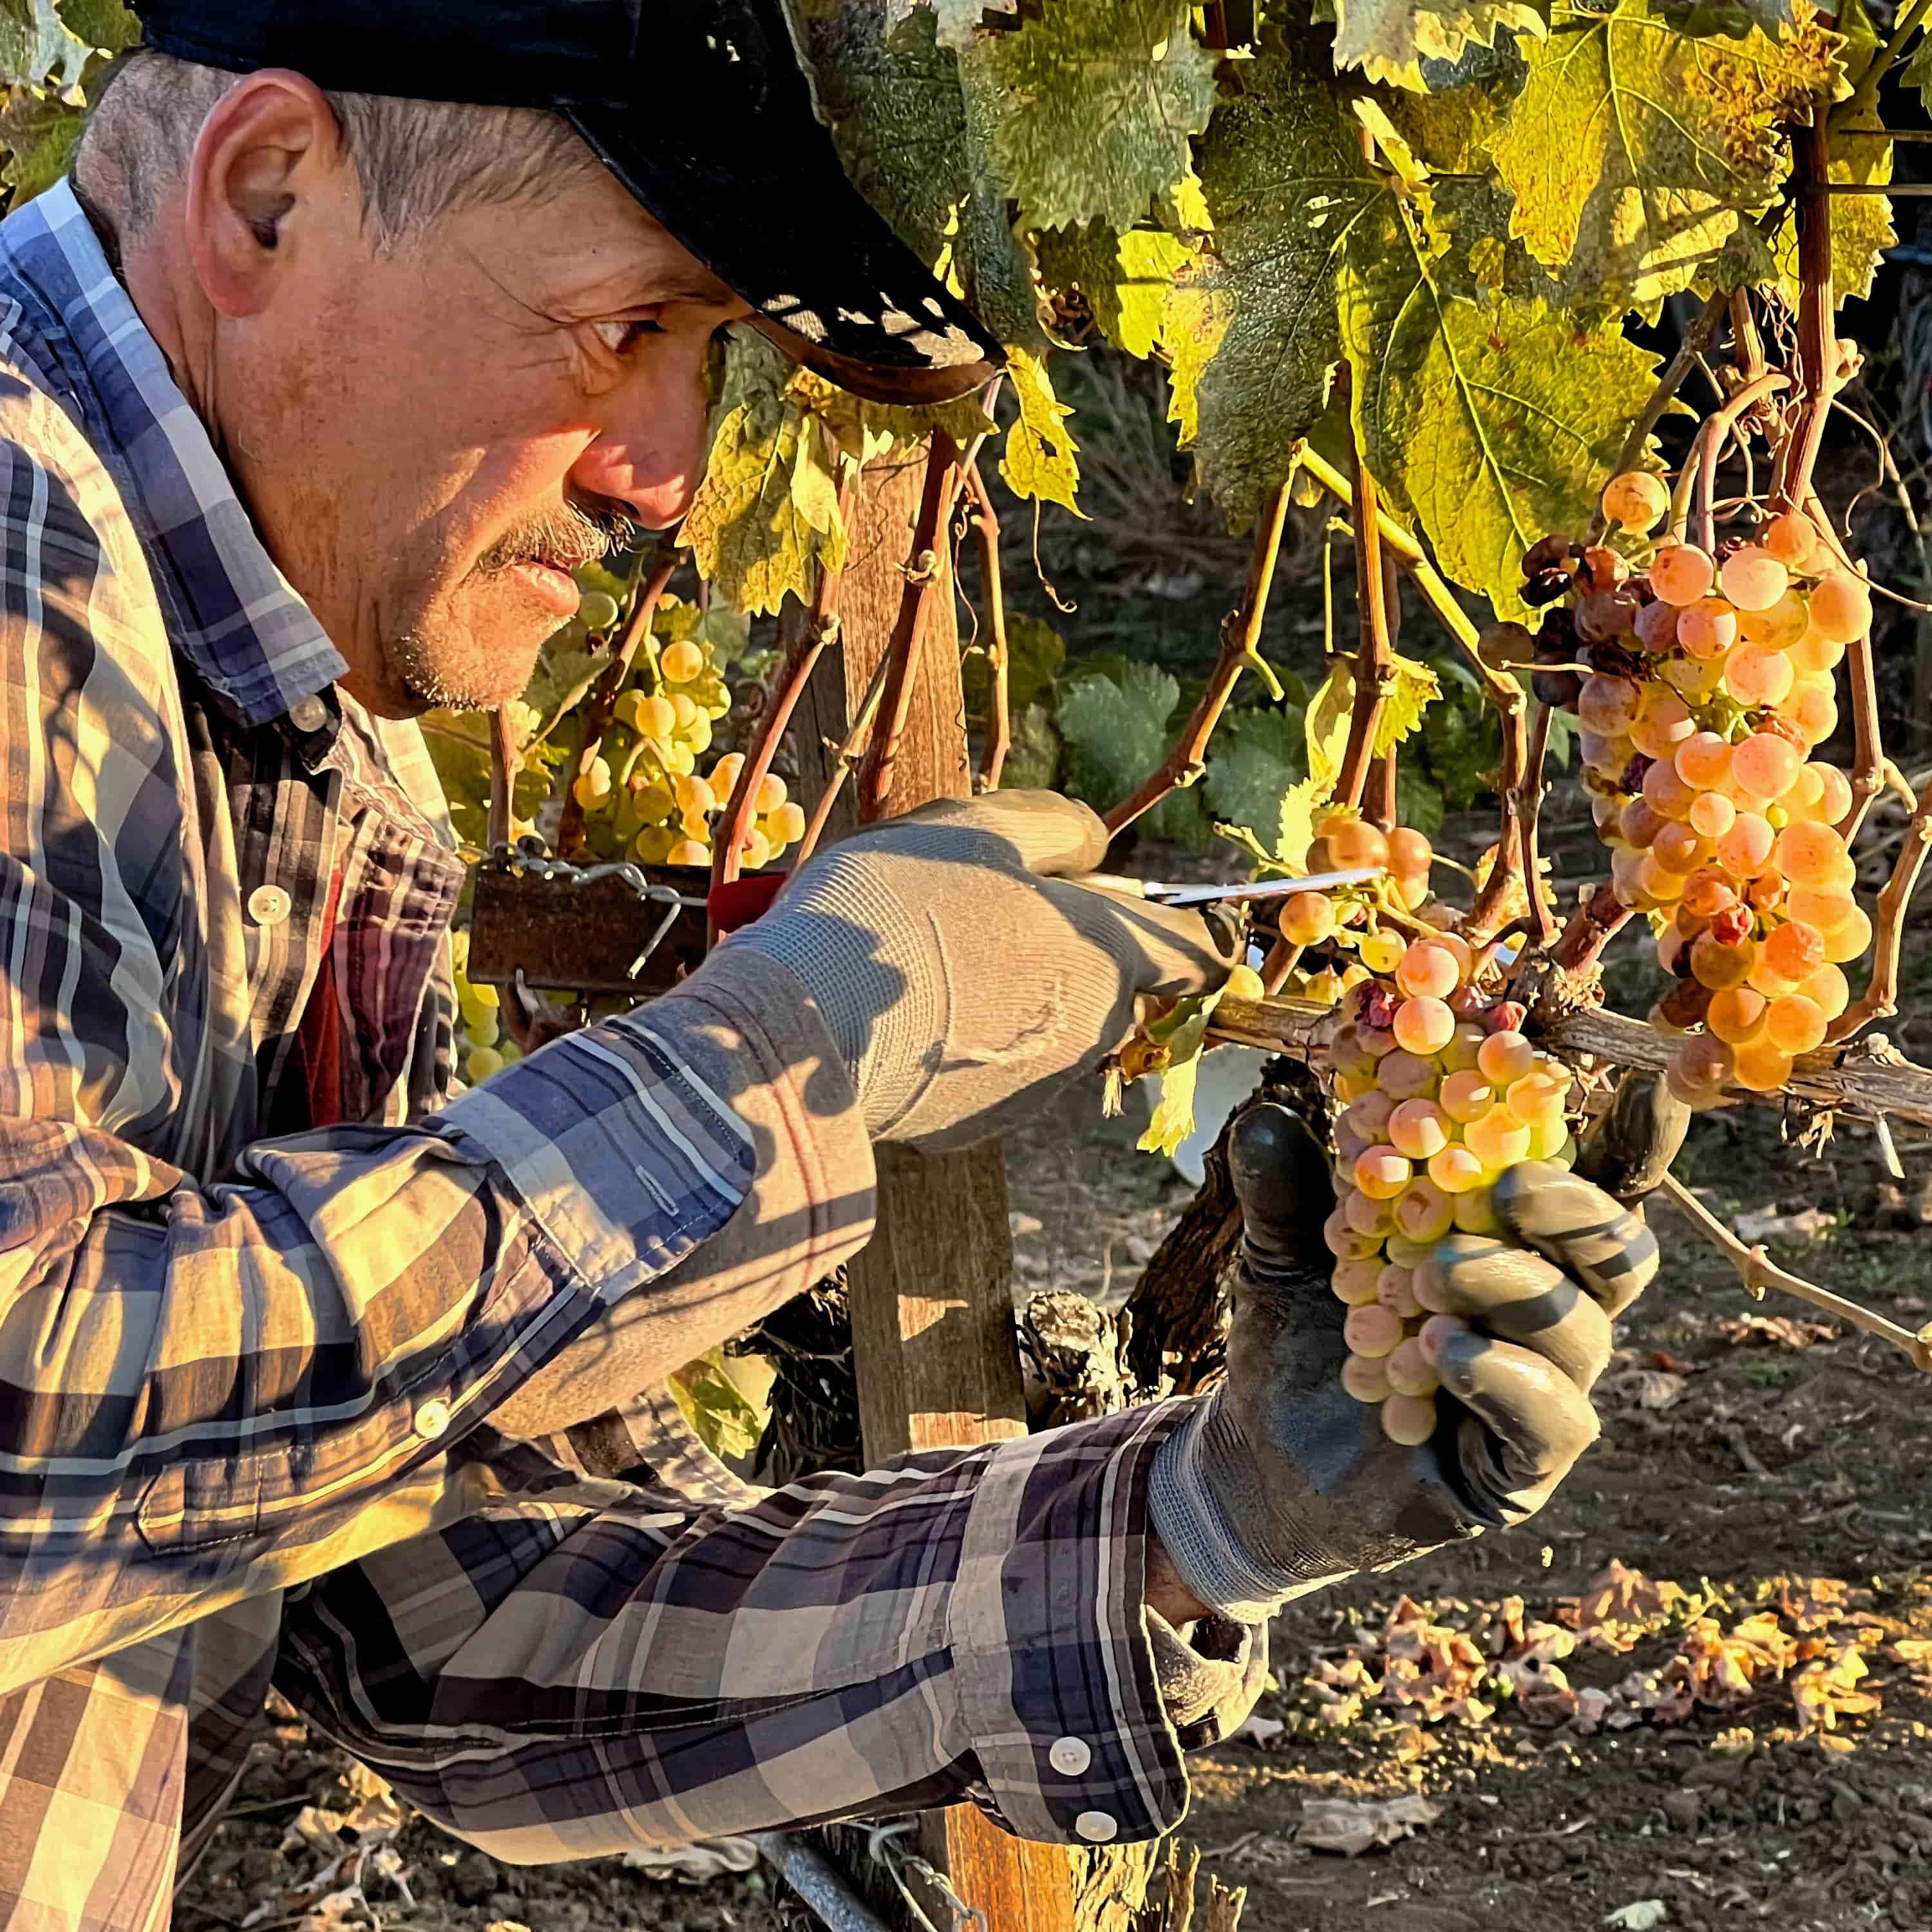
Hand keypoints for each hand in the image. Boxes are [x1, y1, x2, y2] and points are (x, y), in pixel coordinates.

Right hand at [728, 791, 1233, 1148]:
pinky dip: (961, 1039)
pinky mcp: (975, 1123)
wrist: (808, 1031)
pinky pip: (988, 1069)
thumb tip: (1095, 842)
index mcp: (1107, 953)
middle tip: (991, 914)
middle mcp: (1090, 1029)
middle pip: (1113, 986)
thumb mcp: (976, 828)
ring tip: (923, 959)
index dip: (1193, 927)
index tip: (1170, 914)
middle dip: (1073, 953)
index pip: (1199, 950)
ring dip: (1008, 993)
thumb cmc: (897, 908)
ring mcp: (1035, 1086)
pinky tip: (899, 1011)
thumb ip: (1054, 828)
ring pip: (1047, 1026)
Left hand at [1147, 1073, 1688, 1618]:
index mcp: (1512, 1242)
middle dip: (1574, 1210)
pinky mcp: (1526, 1467)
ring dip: (1509, 1287)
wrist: (1260, 1455)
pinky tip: (1441, 1350)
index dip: (1638, 1137)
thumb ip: (1286, 1190)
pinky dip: (1503, 1375)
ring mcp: (1546, 1390)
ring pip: (1582, 1328)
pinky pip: (1554, 1419)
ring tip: (1428, 1281)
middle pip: (1618, 1251)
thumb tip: (1265, 1118)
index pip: (1596, 1183)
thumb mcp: (1284, 1254)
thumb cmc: (1295, 1339)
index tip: (1656, 1085)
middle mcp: (1548, 1309)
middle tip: (1505, 1189)